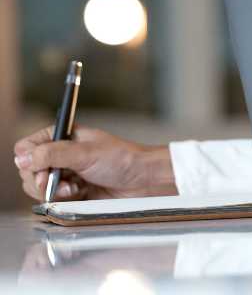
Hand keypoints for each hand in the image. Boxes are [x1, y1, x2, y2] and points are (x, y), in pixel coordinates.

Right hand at [13, 125, 177, 201]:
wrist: (143, 180)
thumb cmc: (122, 159)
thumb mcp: (86, 154)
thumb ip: (53, 154)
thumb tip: (22, 157)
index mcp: (62, 137)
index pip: (26, 147)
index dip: (28, 161)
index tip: (42, 170)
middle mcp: (60, 155)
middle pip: (28, 171)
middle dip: (42, 181)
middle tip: (64, 183)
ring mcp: (65, 174)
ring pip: (37, 188)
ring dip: (53, 192)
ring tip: (75, 189)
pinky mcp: (71, 192)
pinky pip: (52, 200)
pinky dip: (62, 200)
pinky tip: (80, 194)